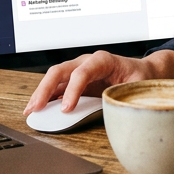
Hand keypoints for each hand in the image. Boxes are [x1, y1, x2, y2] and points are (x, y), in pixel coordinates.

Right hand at [24, 49, 173, 115]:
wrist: (144, 72)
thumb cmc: (140, 77)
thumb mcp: (138, 86)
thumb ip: (125, 96)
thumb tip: (115, 112)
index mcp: (103, 60)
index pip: (82, 72)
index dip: (72, 90)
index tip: (66, 108)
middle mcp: (87, 63)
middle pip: (61, 71)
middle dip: (46, 89)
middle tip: (37, 107)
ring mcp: (79, 70)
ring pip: (54, 78)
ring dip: (41, 93)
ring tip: (30, 110)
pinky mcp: (76, 81)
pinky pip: (57, 87)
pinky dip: (46, 97)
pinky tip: (37, 108)